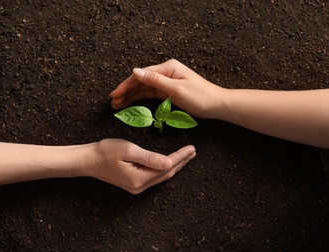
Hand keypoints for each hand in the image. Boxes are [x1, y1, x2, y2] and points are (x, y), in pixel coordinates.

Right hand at [79, 139, 195, 193]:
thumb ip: (150, 157)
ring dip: (175, 166)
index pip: (167, 167)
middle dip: (181, 162)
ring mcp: (136, 187)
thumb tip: (170, 163)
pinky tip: (170, 163)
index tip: (192, 148)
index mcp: (140, 178)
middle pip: (167, 174)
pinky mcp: (133, 184)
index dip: (180, 157)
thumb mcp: (129, 151)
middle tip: (193, 151)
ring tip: (186, 156)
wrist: (88, 160)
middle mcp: (140, 186)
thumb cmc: (105, 152)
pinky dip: (164, 169)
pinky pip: (154, 177)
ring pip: (162, 176)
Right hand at [110, 59, 224, 118]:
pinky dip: (139, 99)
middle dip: (125, 91)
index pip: (141, 75)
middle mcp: (165, 72)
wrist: (216, 105)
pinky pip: (150, 94)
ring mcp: (166, 81)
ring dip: (130, 96)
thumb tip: (135, 71)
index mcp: (167, 68)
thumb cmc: (200, 97)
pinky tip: (131, 103)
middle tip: (113, 102)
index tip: (114, 95)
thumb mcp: (176, 89)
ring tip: (118, 105)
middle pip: (140, 81)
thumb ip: (154, 80)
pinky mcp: (168, 91)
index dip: (125, 85)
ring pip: (143, 88)